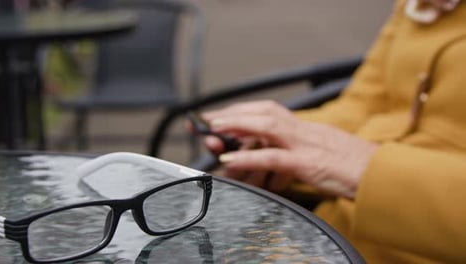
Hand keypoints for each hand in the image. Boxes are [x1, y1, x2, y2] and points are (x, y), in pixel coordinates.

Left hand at [202, 100, 377, 198]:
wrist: (381, 174)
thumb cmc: (353, 166)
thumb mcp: (323, 151)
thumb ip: (300, 149)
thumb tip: (278, 153)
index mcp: (306, 128)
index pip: (270, 111)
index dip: (245, 110)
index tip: (225, 114)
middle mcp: (304, 131)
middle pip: (264, 112)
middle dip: (235, 113)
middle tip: (211, 119)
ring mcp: (305, 145)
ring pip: (266, 127)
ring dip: (237, 126)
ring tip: (215, 131)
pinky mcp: (308, 163)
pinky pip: (274, 157)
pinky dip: (249, 157)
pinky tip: (230, 161)